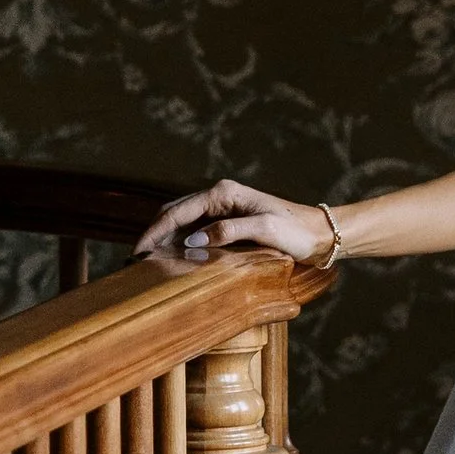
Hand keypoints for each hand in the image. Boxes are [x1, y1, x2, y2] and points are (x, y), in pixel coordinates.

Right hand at [135, 179, 327, 265]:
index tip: (138, 251)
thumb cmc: (295, 231)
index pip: (177, 211)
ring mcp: (223, 209)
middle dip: (152, 233)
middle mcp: (220, 197)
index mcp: (224, 193)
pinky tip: (172, 257)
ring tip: (147, 260)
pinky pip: (196, 230)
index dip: (154, 231)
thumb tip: (194, 239)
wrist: (319, 234)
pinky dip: (179, 241)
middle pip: (174, 213)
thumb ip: (229, 232)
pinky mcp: (228, 222)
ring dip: (163, 238)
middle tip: (135, 259)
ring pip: (182, 221)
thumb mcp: (265, 230)